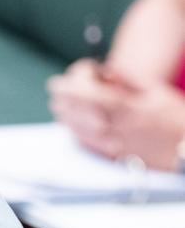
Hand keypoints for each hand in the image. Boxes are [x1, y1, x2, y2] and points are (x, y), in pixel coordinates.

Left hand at [47, 62, 184, 168]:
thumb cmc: (174, 116)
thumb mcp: (155, 90)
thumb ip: (129, 79)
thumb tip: (107, 70)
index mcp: (126, 107)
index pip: (87, 94)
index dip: (68, 88)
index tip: (55, 83)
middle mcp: (116, 126)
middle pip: (78, 113)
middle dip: (62, 102)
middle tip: (54, 94)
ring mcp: (114, 144)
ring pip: (79, 130)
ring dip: (65, 117)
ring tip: (58, 108)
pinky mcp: (114, 157)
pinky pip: (87, 145)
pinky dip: (75, 133)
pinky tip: (71, 127)